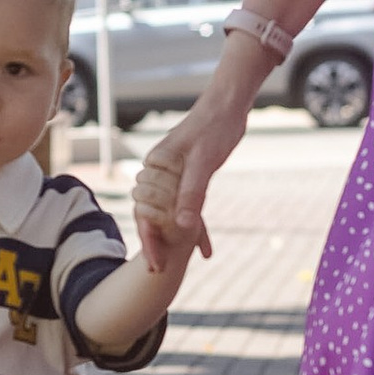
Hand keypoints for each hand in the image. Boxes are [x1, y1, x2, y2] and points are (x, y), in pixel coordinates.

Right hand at [130, 85, 251, 270]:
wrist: (228, 104)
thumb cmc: (214, 127)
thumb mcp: (203, 162)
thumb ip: (192, 193)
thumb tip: (182, 227)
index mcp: (155, 167)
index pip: (145, 211)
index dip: (149, 240)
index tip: (154, 266)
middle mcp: (160, 172)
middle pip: (154, 216)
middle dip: (159, 243)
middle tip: (162, 270)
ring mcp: (175, 174)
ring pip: (171, 213)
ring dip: (178, 237)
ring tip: (184, 262)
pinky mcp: (191, 176)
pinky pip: (189, 205)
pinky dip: (195, 224)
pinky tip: (204, 243)